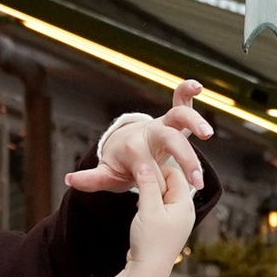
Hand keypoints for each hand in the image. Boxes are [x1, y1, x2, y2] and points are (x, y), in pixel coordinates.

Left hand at [67, 77, 212, 198]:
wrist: (125, 146)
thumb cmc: (119, 164)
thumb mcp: (106, 175)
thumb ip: (92, 179)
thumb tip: (69, 179)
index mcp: (132, 149)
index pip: (145, 161)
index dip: (152, 175)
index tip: (157, 190)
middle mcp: (148, 133)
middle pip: (166, 139)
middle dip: (182, 157)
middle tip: (196, 179)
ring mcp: (161, 123)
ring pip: (178, 116)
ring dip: (193, 121)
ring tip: (207, 134)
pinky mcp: (172, 118)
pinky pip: (181, 101)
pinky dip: (187, 90)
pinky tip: (197, 86)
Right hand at [116, 152, 197, 276]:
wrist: (147, 273)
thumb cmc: (150, 242)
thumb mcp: (148, 208)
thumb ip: (147, 183)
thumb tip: (145, 163)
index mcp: (185, 204)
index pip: (175, 174)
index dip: (158, 169)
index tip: (140, 169)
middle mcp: (184, 212)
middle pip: (170, 184)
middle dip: (154, 181)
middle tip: (137, 182)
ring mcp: (176, 221)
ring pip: (163, 196)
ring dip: (150, 194)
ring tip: (139, 200)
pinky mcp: (165, 230)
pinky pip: (159, 209)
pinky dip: (149, 206)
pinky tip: (139, 211)